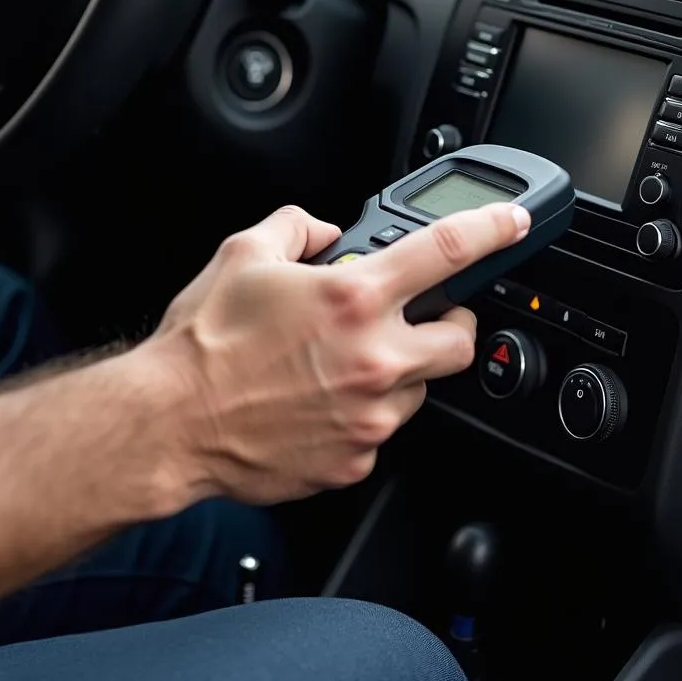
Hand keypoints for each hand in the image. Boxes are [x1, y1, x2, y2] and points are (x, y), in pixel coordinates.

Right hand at [140, 202, 530, 505]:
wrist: (169, 423)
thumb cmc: (202, 343)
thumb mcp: (244, 253)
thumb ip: (298, 227)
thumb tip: (326, 231)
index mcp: (353, 298)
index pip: (447, 251)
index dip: (492, 231)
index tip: (512, 224)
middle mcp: (373, 358)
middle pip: (461, 339)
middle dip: (450, 323)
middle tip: (421, 317)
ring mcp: (369, 413)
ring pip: (421, 388)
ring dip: (400, 369)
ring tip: (346, 363)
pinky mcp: (356, 456)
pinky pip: (382, 427)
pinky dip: (365, 410)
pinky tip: (322, 400)